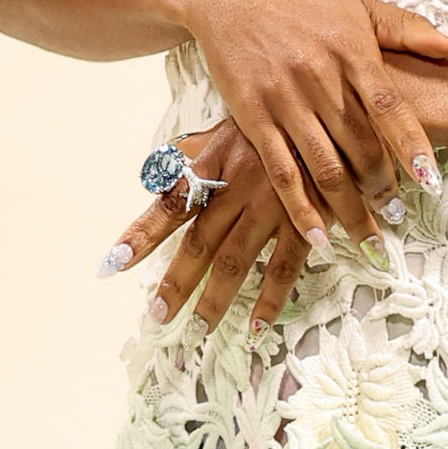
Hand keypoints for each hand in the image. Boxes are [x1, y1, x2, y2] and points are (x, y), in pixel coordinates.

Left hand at [108, 125, 322, 335]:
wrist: (334, 118)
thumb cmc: (279, 124)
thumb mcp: (231, 126)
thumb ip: (195, 152)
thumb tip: (158, 173)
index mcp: (215, 164)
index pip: (171, 204)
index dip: (142, 235)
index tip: (113, 264)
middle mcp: (238, 187)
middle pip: (199, 243)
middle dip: (176, 282)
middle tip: (157, 315)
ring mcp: (273, 206)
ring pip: (236, 260)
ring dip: (214, 299)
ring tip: (197, 330)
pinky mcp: (306, 222)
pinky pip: (284, 267)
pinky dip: (270, 300)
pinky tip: (256, 327)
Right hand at [166, 0, 447, 251]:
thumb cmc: (301, 2)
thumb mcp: (357, 6)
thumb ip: (408, 29)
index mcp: (350, 50)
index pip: (389, 106)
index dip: (411, 146)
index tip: (431, 181)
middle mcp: (318, 78)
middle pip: (359, 145)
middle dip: (383, 188)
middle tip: (400, 215)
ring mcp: (284, 101)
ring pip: (323, 166)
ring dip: (348, 209)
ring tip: (369, 237)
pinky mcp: (252, 118)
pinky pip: (281, 172)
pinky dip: (300, 209)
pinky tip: (318, 237)